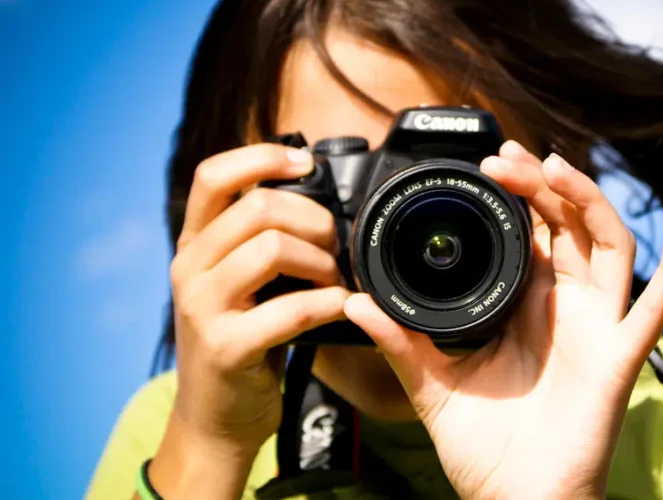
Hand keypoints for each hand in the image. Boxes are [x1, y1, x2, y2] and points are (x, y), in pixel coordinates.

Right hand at [152, 144, 349, 497]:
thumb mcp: (238, 284)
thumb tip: (316, 198)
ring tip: (334, 280)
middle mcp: (189, 269)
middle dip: (314, 220)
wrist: (215, 419)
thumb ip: (258, 242)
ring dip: (322, 261)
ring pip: (274, 248)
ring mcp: (203, 308)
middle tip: (334, 247)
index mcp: (193, 246)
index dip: (262, 157)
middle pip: (258, 206)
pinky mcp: (226, 347)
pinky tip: (340, 307)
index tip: (306, 164)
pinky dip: (329, 303)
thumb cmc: (241, 341)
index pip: (213, 176)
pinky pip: (292, 309)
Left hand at [344, 141, 662, 499]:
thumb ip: (399, 343)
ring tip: (555, 168)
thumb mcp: (432, 384)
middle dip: (543, 185)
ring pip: (606, 247)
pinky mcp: (617, 360)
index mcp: (527, 307)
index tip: (491, 163)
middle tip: (508, 157)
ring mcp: (595, 329)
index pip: (532, 233)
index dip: (520, 194)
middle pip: (567, 226)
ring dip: (587, 203)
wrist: (512, 499)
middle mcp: (566, 309)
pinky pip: (653, 311)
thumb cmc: (482, 447)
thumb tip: (354, 304)